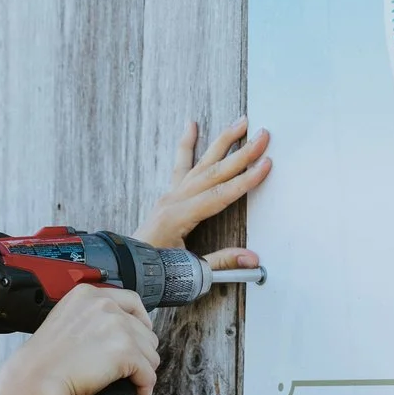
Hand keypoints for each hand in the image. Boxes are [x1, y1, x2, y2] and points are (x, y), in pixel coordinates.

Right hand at [3, 285, 158, 394]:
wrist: (35, 381)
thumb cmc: (43, 362)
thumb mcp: (63, 321)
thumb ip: (88, 319)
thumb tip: (112, 333)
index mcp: (87, 294)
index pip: (132, 300)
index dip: (140, 322)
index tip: (138, 336)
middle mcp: (105, 305)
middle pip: (145, 330)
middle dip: (140, 352)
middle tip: (130, 369)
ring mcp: (117, 326)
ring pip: (150, 353)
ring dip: (143, 371)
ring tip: (129, 383)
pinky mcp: (125, 351)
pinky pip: (148, 374)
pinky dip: (144, 388)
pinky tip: (134, 394)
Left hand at [137, 118, 272, 262]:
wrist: (128, 270)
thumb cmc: (157, 272)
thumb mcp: (191, 271)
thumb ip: (222, 263)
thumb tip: (252, 259)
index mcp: (178, 217)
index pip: (219, 194)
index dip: (246, 180)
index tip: (265, 165)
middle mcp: (173, 200)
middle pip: (214, 171)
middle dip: (242, 153)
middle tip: (263, 136)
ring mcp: (170, 195)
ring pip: (201, 162)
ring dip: (223, 141)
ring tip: (241, 122)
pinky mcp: (169, 196)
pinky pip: (180, 164)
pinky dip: (186, 144)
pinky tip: (192, 125)